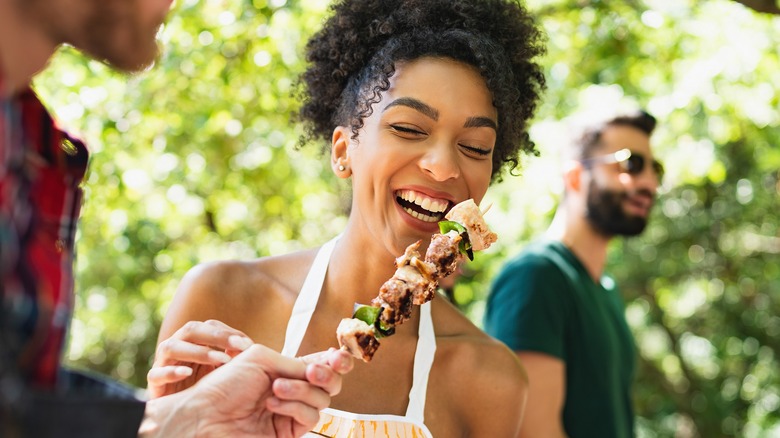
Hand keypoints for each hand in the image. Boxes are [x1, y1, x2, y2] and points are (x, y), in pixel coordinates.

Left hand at [140, 345, 353, 437]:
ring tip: (275, 389)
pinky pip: (310, 417)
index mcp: (285, 370)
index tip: (337, 355)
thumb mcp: (261, 359)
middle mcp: (292, 391)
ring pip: (322, 400)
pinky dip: (294, 406)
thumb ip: (295, 363)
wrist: (205, 415)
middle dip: (327, 374)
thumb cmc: (225, 384)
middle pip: (330, 383)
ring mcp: (291, 413)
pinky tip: (273, 403)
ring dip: (302, 390)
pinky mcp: (288, 433)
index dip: (335, 360)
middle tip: (313, 371)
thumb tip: (323, 366)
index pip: (320, 364)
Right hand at [147, 319, 253, 397]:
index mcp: (193, 339)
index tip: (247, 344)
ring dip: (198, 352)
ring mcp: (163, 361)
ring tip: (221, 360)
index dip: (229, 332)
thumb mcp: (220, 369)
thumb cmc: (203, 383)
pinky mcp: (154, 381)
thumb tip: (249, 348)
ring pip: (172, 347)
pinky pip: (157, 373)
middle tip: (238, 345)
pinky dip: (171, 372)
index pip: (210, 326)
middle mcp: (176, 344)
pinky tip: (187, 373)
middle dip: (217, 336)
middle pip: (191, 329)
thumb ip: (233, 356)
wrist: (178, 408)